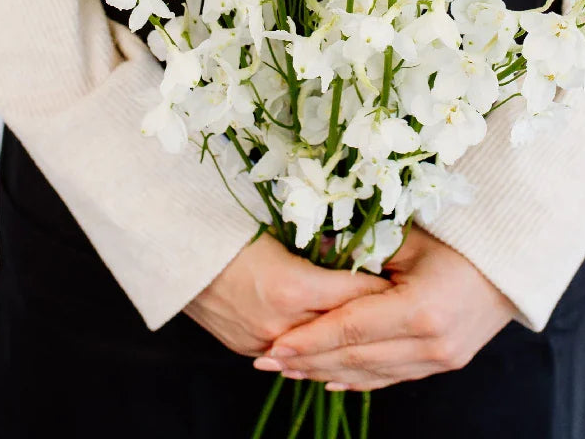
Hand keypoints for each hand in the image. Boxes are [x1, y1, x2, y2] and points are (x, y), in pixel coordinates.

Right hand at [184, 232, 391, 356]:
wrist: (175, 250)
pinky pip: (292, 357)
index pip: (356, 294)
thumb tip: (359, 245)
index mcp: (294, 286)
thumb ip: (320, 245)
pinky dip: (315, 351)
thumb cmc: (228, 226)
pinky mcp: (248, 349)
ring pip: (321, 353)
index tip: (409, 281)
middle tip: (406, 311)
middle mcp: (282, 323)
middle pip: (344, 329)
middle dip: (376, 321)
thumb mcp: (280, 229)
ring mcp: (263, 342)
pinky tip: (337, 349)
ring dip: (349, 343)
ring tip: (381, 336)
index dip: (384, 288)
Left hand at [251, 225, 515, 390]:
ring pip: (371, 374)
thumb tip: (316, 249)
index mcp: (420, 309)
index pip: (351, 329)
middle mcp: (430, 343)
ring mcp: (439, 359)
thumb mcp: (411, 237)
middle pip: (356, 358)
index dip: (310, 339)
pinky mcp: (443, 364)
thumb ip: (365, 250)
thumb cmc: (460, 239)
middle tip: (265, 360)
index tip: (274, 344)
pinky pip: (391, 378)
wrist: (512, 263)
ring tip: (288, 371)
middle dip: (307, 361)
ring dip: (326, 373)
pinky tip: (330, 380)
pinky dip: (358, 380)